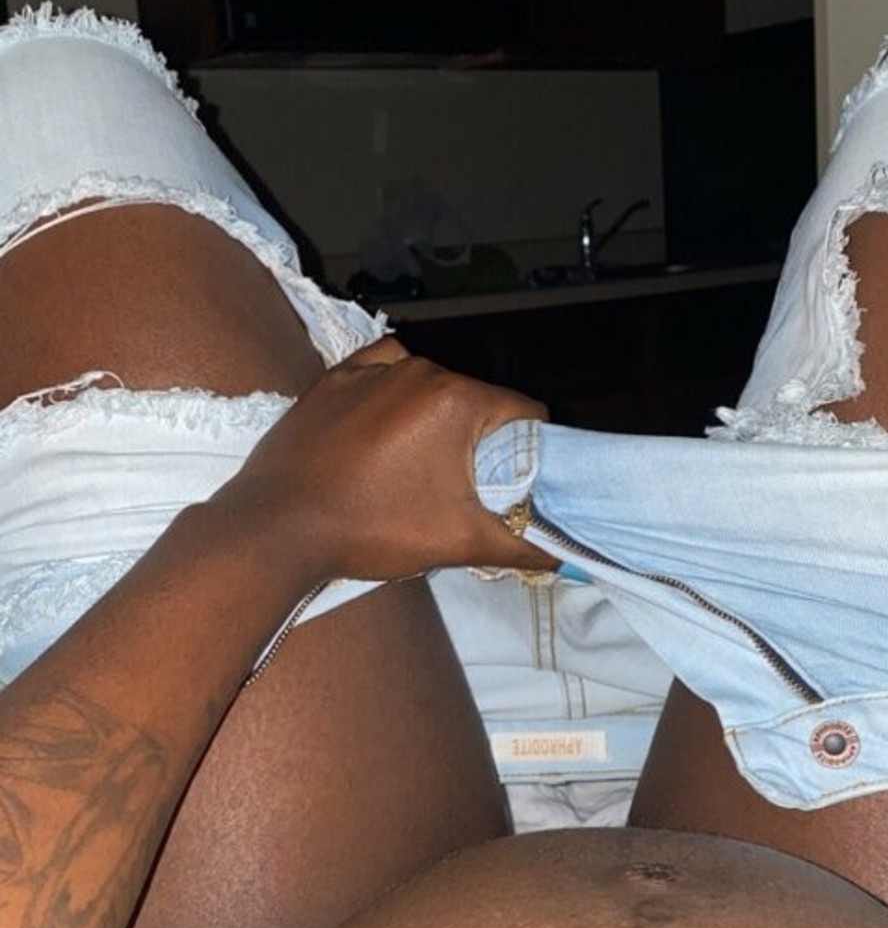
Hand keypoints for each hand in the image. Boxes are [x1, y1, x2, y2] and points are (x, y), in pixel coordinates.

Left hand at [220, 342, 553, 582]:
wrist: (277, 529)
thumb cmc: (370, 530)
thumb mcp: (458, 543)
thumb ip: (523, 546)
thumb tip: (570, 558)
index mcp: (456, 400)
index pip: (525, 414)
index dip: (530, 451)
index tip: (511, 484)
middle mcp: (418, 369)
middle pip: (476, 402)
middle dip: (478, 442)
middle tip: (458, 490)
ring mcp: (371, 370)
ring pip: (430, 389)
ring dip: (434, 423)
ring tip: (414, 471)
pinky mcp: (334, 379)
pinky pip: (381, 375)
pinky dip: (392, 398)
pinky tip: (384, 434)